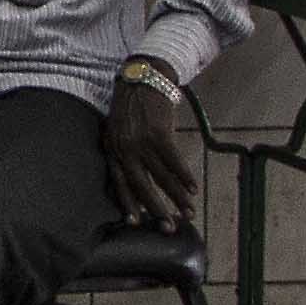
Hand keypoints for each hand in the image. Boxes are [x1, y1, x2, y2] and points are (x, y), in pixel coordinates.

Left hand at [102, 73, 199, 228]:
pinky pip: (174, 161)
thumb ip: (123, 151)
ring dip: (177, 196)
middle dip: (156, 208)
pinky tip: (193, 189)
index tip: (136, 223)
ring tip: (188, 211)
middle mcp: (124, 148)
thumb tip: (136, 175)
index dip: (128, 203)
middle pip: (141, 185)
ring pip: (161, 176)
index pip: (119, 183)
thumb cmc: (132, 106)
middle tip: (169, 227)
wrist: (143, 78)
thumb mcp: (118, 129)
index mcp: (112, 149)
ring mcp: (141, 141)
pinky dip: (184, 176)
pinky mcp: (159, 133)